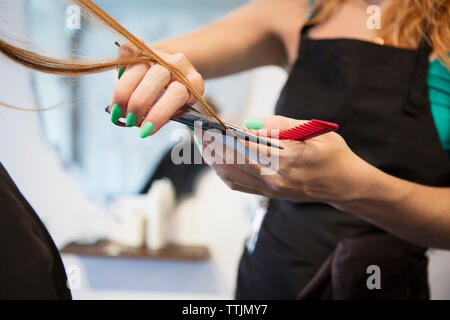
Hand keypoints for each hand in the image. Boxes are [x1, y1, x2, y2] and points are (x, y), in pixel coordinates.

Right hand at [110, 41, 203, 137]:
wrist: (175, 74)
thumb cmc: (173, 101)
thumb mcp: (177, 111)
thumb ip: (164, 116)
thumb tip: (143, 126)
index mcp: (193, 82)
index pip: (177, 94)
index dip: (159, 113)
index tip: (146, 131)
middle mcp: (179, 65)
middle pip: (157, 76)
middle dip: (139, 102)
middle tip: (130, 121)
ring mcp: (161, 54)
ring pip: (139, 66)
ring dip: (124, 92)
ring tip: (118, 112)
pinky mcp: (144, 48)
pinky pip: (130, 49)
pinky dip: (122, 60)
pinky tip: (116, 75)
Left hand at [202, 116, 370, 203]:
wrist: (345, 184)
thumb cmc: (332, 153)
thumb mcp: (310, 129)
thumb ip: (276, 125)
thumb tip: (244, 124)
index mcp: (285, 159)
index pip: (242, 146)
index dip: (220, 135)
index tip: (205, 125)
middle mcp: (273, 178)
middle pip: (230, 162)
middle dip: (211, 146)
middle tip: (197, 132)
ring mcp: (270, 190)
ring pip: (230, 176)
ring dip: (213, 160)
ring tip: (203, 144)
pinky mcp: (269, 195)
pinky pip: (239, 186)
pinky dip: (223, 173)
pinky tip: (216, 161)